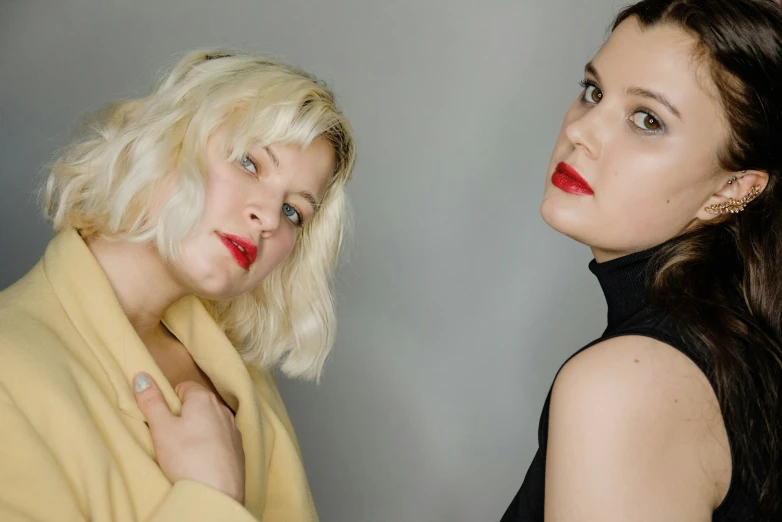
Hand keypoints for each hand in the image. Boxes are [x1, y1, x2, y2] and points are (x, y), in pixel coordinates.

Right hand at [133, 373, 245, 503]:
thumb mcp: (161, 427)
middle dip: (182, 417)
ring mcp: (233, 430)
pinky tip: (199, 462)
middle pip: (197, 405)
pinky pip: (219, 441)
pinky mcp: (238, 450)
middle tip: (169, 437)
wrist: (216, 493)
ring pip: (209, 423)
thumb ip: (151, 401)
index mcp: (204, 399)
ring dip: (196, 432)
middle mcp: (223, 410)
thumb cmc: (187, 457)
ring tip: (183, 453)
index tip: (161, 419)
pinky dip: (209, 447)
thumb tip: (142, 376)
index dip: (169, 402)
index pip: (183, 387)